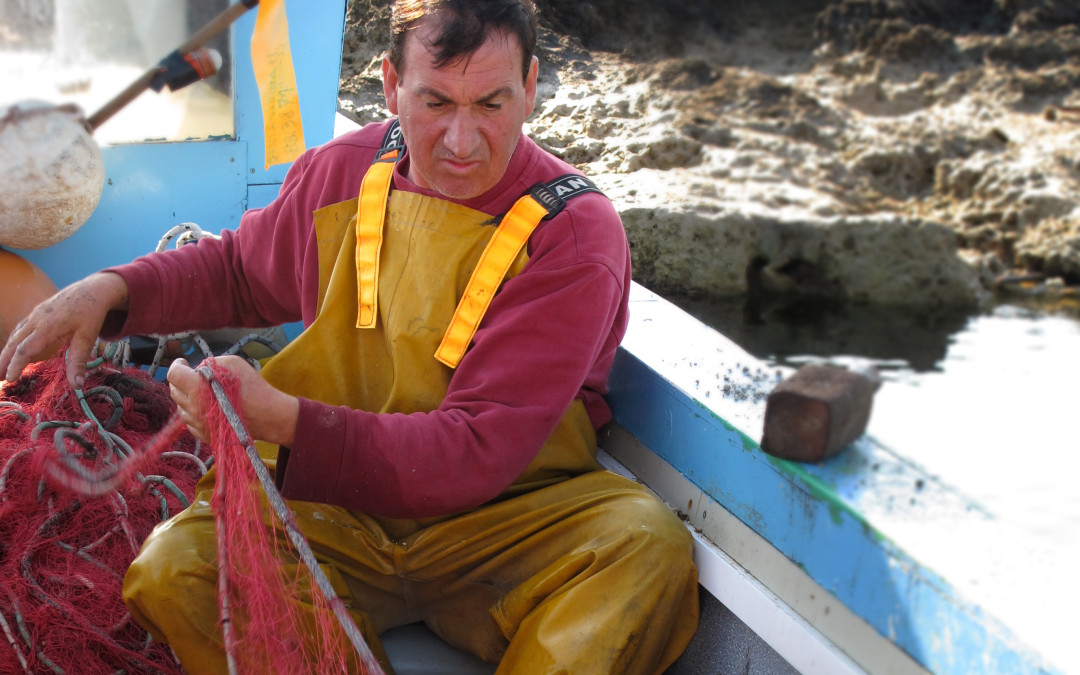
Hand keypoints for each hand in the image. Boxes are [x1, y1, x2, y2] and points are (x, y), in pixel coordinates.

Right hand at [0, 272, 127, 387]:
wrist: (92, 290)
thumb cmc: (90, 314)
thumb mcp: (87, 339)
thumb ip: (78, 362)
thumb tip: (77, 386)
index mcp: (48, 326)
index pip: (25, 349)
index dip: (16, 365)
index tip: (11, 380)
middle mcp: (36, 319)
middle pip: (14, 342)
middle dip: (4, 361)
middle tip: (0, 379)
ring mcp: (34, 314)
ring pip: (15, 335)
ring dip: (6, 352)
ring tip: (2, 369)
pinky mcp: (36, 312)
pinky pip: (20, 328)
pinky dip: (14, 341)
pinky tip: (12, 350)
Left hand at [167, 355, 297, 446]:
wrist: (267, 416)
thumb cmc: (252, 387)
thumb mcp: (232, 363)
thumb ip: (210, 364)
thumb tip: (198, 371)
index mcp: (196, 387)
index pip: (173, 375)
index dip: (176, 365)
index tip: (183, 362)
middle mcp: (192, 407)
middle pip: (174, 391)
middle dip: (180, 380)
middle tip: (191, 376)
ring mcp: (197, 424)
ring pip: (181, 407)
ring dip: (187, 397)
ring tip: (201, 393)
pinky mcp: (204, 434)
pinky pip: (190, 422)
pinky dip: (194, 413)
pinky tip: (207, 407)